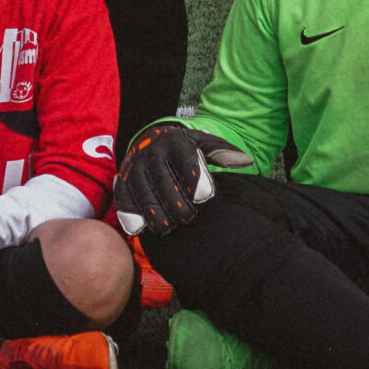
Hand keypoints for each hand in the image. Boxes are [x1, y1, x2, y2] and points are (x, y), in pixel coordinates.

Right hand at [114, 121, 254, 237]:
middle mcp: (152, 151)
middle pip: (164, 180)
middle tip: (188, 217)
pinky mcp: (122, 180)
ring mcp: (134, 166)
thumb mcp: (205, 144)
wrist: (151, 140)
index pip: (187, 159)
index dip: (196, 179)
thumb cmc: (185, 149)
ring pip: (143, 192)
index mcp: (175, 141)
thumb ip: (224, 154)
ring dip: (155, 213)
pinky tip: (140, 228)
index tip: (205, 198)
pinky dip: (130, 214)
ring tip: (168, 228)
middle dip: (176, 202)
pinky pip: (123, 198)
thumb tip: (246, 161)